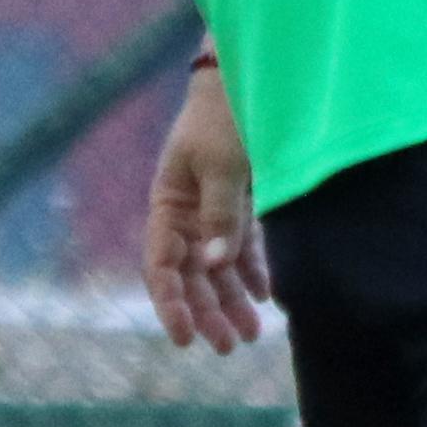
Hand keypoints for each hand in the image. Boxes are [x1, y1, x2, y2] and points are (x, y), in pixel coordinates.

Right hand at [141, 62, 270, 352]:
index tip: (185, 338)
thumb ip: (221, 215)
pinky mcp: (239, 205)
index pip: (160, 266)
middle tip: (229, 346)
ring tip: (250, 335)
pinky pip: (243, 249)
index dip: (170, 304)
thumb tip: (215, 264)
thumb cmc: (227, 117)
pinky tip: (266, 298)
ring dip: (231, 301)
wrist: (249, 79)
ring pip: (218, 268)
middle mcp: (185, 214)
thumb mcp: (223, 164)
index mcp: (167, 204)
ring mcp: (212, 211)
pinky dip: (253, 273)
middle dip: (208, 312)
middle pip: (191, 276)